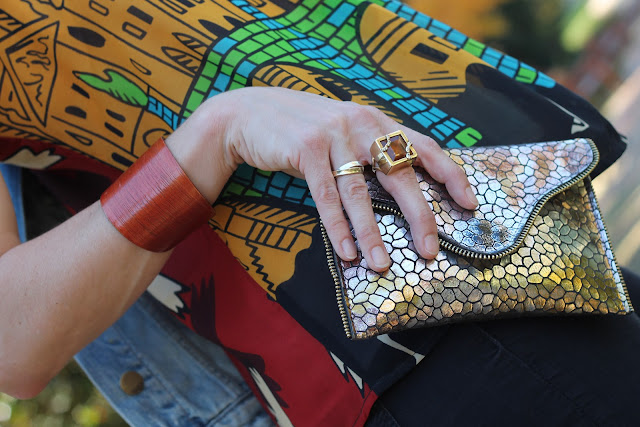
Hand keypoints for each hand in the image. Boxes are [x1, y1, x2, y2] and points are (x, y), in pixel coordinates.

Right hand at [172, 87, 477, 271]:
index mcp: (377, 121)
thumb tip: (404, 190)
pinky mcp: (304, 150)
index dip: (450, 175)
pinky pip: (326, 197)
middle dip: (418, 215)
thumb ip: (372, 150)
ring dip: (372, 233)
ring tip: (382, 265)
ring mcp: (332, 136)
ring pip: (360, 193)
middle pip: (400, 174)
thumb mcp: (344, 130)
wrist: (251, 114)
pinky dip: (338, 227)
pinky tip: (347, 251)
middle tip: (430, 249)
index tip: (469, 204)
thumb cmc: (305, 129)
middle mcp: (360, 124)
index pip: (425, 146)